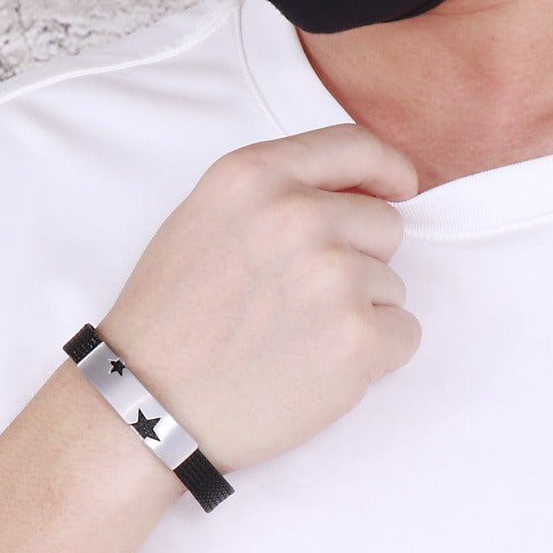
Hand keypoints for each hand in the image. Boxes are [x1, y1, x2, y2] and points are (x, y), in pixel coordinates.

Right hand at [98, 124, 420, 473]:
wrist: (149, 404)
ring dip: (357, 314)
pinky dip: (373, 356)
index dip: (386, 170)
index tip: (398, 188)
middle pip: (383, 226)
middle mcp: (296, 217)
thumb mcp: (198, 224)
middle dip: (357, 262)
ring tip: (292, 343)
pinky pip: (404, 334)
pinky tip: (315, 370)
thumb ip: (270, 197)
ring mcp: (331, 278)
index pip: (354, 147)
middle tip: (298, 305)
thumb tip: (349, 197)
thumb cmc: (166, 323)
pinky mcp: (356, 339)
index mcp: (253, 178)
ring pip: (393, 286)